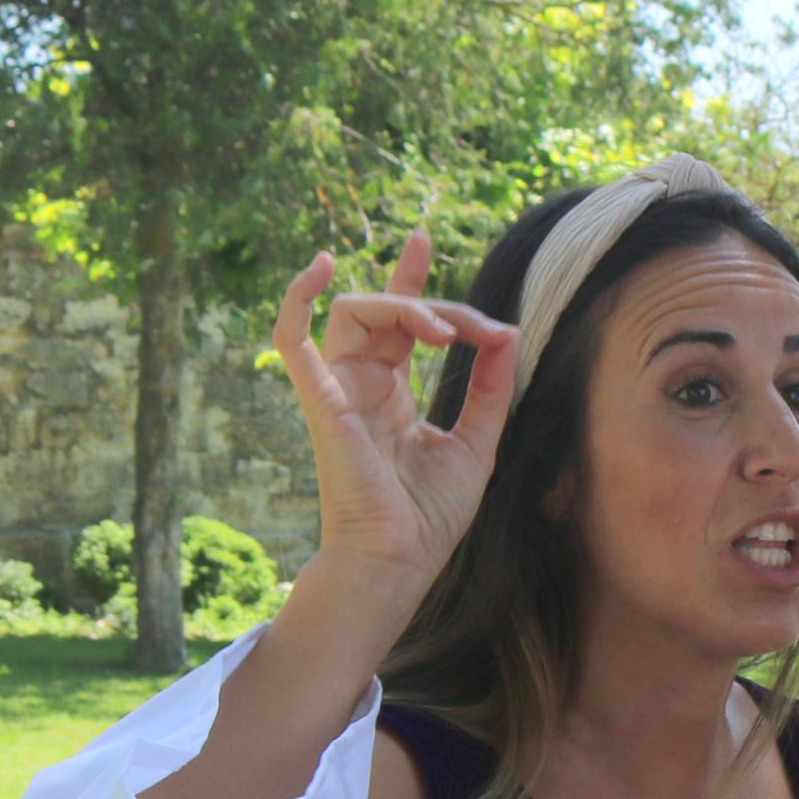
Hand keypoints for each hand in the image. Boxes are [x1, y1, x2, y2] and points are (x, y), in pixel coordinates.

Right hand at [269, 232, 521, 601]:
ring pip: (356, 311)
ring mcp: (337, 390)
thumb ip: (490, 387)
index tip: (421, 239)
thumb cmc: (430, 516)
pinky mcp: (321, 401)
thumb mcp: (477, 442)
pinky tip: (319, 266)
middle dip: (435, 306)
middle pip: (389, 313)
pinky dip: (297, 298)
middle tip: (473, 330)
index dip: (409, 279)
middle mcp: (361, 386)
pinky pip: (290, 339)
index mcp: (391, 396)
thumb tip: (507, 332)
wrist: (401, 560)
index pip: (396, 322)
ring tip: (442, 330)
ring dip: (402, 304)